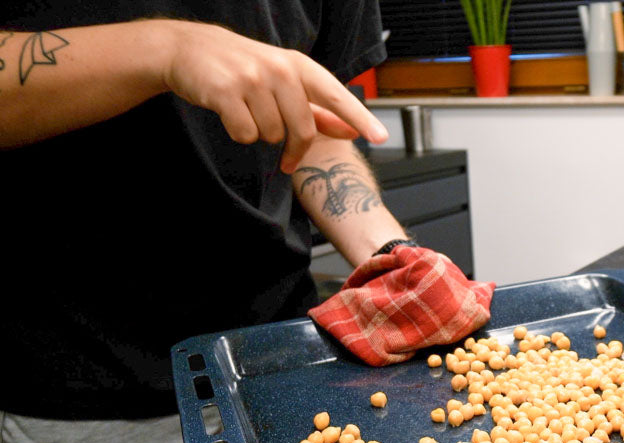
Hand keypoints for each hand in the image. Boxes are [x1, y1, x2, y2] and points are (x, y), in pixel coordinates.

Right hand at [158, 20, 387, 172]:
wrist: (188, 49)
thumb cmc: (244, 69)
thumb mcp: (285, 82)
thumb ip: (319, 109)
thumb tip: (350, 130)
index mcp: (298, 66)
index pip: (336, 96)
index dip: (359, 118)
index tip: (380, 138)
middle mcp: (280, 69)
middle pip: (303, 130)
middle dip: (293, 149)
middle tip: (285, 157)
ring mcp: (253, 79)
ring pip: (272, 135)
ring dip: (260, 134)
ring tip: (247, 111)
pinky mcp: (226, 92)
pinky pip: (246, 135)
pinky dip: (238, 132)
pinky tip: (230, 113)